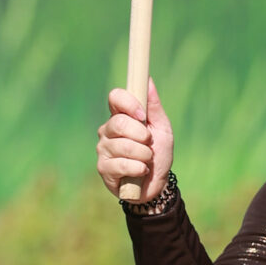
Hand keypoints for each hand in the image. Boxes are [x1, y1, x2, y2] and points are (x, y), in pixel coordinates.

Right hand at [97, 81, 172, 203]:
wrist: (157, 183)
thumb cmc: (159, 153)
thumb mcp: (162, 128)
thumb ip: (154, 107)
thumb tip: (148, 80)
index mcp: (121, 116)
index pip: (115, 97)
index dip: (128, 103)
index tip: (142, 115)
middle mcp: (108, 130)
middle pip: (118, 122)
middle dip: (141, 135)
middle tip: (149, 143)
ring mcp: (103, 149)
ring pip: (123, 146)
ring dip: (143, 155)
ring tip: (147, 160)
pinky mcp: (103, 168)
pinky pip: (121, 164)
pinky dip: (138, 168)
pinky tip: (141, 171)